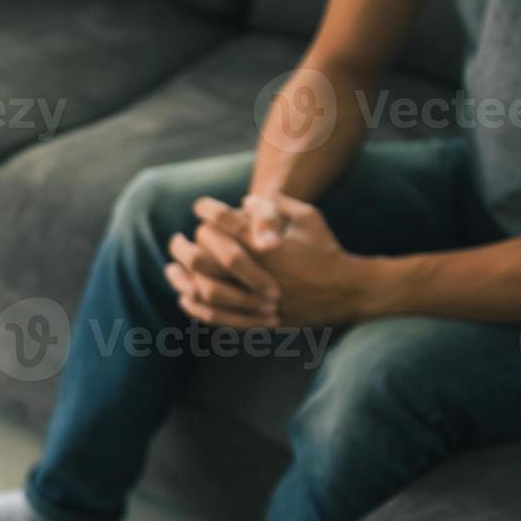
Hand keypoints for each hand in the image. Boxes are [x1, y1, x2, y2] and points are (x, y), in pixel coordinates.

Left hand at [174, 195, 370, 327]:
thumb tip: (242, 202)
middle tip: (177, 240)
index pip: (222, 221)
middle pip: (203, 256)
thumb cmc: (326, 250)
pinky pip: (217, 316)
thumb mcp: (308, 217)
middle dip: (183, 246)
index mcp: (265, 243)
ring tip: (172, 268)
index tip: (199, 207)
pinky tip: (185, 296)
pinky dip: (196, 307)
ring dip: (182, 277)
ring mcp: (255, 297)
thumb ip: (275, 206)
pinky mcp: (258, 318)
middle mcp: (256, 270)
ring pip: (205, 288)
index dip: (206, 209)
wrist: (348, 290)